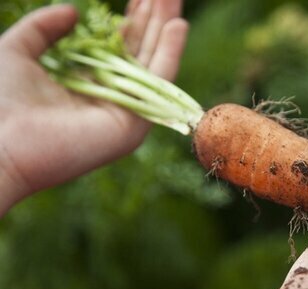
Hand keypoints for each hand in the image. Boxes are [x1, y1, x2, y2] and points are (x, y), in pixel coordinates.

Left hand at [0, 0, 187, 214]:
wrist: (0, 143)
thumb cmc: (1, 101)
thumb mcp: (18, 49)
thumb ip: (43, 27)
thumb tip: (72, 10)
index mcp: (89, 81)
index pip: (120, 46)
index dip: (131, 19)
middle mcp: (112, 96)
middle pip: (141, 51)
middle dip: (154, 18)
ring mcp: (126, 110)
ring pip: (154, 62)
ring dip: (167, 27)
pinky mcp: (134, 124)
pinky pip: (158, 84)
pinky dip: (171, 53)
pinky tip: (177, 24)